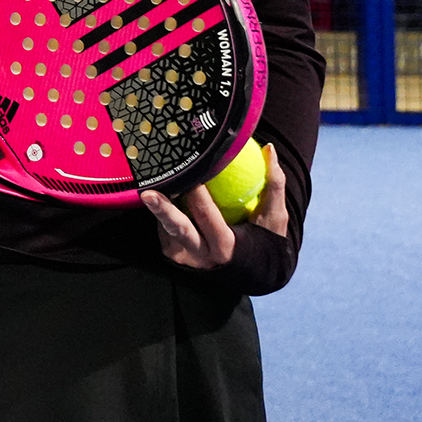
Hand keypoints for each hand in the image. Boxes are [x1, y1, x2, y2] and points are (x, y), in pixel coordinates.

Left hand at [141, 144, 288, 269]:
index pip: (208, 218)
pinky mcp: (172, 256)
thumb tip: (269, 148)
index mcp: (226, 247)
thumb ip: (273, 184)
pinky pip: (163, 230)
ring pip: (166, 229)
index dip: (197, 196)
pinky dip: (164, 212)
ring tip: (151, 187)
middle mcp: (203, 256)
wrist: (253, 274)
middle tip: (148, 192)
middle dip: (162, 210)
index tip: (190, 175)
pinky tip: (162, 196)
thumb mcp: (274, 217)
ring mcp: (185, 258)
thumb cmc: (265, 239)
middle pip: (179, 230)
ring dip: (160, 207)